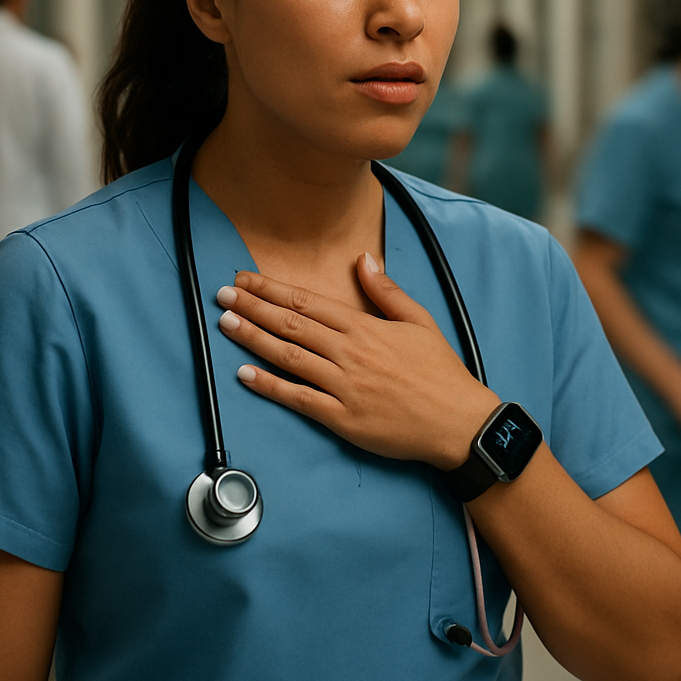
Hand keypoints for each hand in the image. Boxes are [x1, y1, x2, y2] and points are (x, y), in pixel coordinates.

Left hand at [215, 253, 499, 469]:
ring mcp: (344, 386)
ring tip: (226, 323)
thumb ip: (386, 291)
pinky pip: (299, 399)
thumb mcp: (419, 320)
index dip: (272, 289)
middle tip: (223, 294)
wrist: (458, 422)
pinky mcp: (342, 418)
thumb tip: (364, 259)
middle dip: (253, 307)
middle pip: (290, 325)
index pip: (307, 302)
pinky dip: (269, 386)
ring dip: (253, 338)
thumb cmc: (440, 372)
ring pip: (289, 357)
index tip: (247, 279)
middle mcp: (350, 353)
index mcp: (365, 328)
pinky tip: (245, 374)